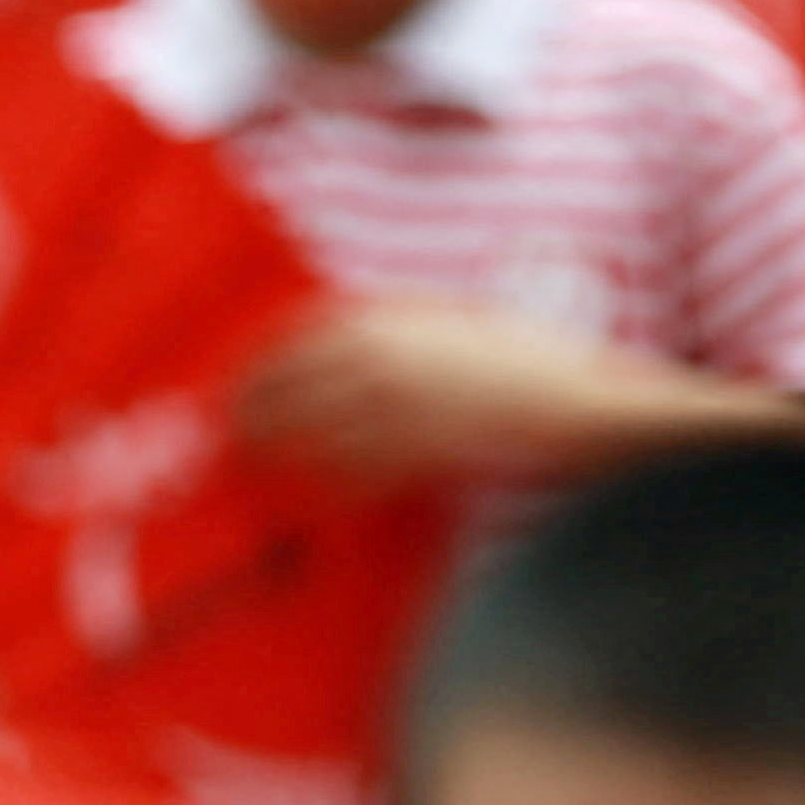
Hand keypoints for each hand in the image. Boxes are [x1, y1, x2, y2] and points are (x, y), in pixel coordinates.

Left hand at [236, 299, 651, 490]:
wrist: (577, 400)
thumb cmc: (518, 356)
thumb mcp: (450, 315)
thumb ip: (390, 322)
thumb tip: (330, 342)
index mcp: (386, 319)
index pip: (289, 338)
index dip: (249, 362)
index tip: (227, 380)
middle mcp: (379, 362)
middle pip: (284, 390)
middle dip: (249, 413)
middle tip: (230, 432)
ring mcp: (394, 413)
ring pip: (307, 437)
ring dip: (275, 453)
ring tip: (255, 463)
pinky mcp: (413, 459)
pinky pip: (348, 476)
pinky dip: (322, 483)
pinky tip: (307, 489)